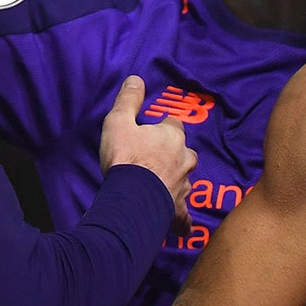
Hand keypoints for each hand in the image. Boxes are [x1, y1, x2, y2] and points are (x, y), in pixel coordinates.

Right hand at [99, 76, 195, 220]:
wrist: (131, 197)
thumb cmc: (125, 157)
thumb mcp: (119, 122)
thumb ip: (128, 100)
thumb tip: (136, 79)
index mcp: (172, 137)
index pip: (174, 125)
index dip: (163, 127)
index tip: (152, 130)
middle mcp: (184, 160)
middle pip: (185, 152)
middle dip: (174, 154)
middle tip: (155, 159)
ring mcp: (184, 186)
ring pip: (185, 180)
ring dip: (175, 181)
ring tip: (160, 186)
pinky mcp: (178, 209)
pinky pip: (184, 216)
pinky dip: (182, 220)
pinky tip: (182, 226)